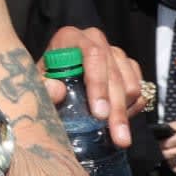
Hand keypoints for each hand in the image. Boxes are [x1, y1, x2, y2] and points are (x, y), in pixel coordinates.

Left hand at [40, 26, 141, 147]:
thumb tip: (57, 89)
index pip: (93, 55)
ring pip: (131, 84)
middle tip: (118, 137)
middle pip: (115, 74)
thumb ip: (42, 87)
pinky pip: (140, 88)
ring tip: (116, 135)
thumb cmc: (42, 80)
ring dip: (125, 112)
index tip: (99, 113)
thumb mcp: (35, 83)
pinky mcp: (127, 66)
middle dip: (116, 109)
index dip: (98, 84)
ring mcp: (114, 52)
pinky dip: (132, 107)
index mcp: (71, 37)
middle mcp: (95, 40)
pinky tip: (119, 120)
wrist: (53, 79)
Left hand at [160, 116, 175, 173]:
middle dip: (161, 151)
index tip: (157, 142)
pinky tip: (173, 160)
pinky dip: (174, 165)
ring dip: (167, 158)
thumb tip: (161, 129)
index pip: (165, 144)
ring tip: (167, 153)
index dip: (160, 143)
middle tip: (160, 148)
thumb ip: (173, 125)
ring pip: (172, 162)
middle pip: (167, 154)